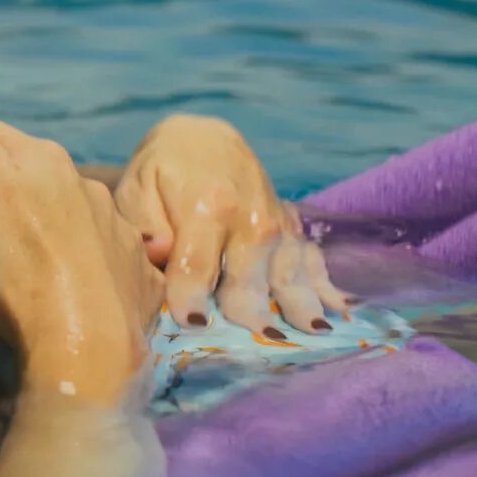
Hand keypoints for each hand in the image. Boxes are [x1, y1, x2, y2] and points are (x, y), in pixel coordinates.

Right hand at [0, 107, 163, 403]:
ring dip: (51, 224)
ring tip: (24, 256)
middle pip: (35, 175)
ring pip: (75, 217)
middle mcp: (89, 189)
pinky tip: (72, 286)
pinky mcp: (137, 282)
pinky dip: (88, 264)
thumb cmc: (15, 261)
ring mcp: (119, 236)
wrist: (81, 345)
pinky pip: (109, 262)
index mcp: (46, 159)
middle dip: (7, 186)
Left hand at [114, 114, 347, 336]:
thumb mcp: (135, 191)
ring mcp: (275, 220)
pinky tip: (340, 311)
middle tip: (255, 338)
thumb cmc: (158, 173)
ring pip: (288, 270)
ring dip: (300, 304)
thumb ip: (144, 225)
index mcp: (204, 207)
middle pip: (250, 275)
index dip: (192, 299)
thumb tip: (157, 253)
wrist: (198, 139)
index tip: (192, 324)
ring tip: (313, 334)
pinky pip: (311, 257)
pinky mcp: (290, 223)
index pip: (197, 265)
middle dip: (250, 309)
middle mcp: (248, 215)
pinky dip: (326, 284)